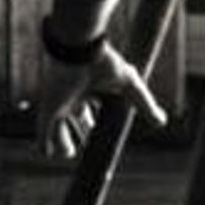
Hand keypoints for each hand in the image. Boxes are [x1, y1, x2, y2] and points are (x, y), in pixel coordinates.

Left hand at [36, 41, 166, 159]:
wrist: (80, 50)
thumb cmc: (103, 62)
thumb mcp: (130, 86)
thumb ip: (145, 103)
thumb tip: (162, 121)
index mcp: (88, 90)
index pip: (89, 109)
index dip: (93, 123)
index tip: (101, 137)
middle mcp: (72, 97)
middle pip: (74, 118)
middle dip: (80, 131)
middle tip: (86, 147)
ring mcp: (59, 104)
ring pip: (55, 128)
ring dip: (61, 142)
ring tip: (69, 152)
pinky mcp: (49, 109)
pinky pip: (43, 132)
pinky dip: (45, 145)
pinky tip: (49, 154)